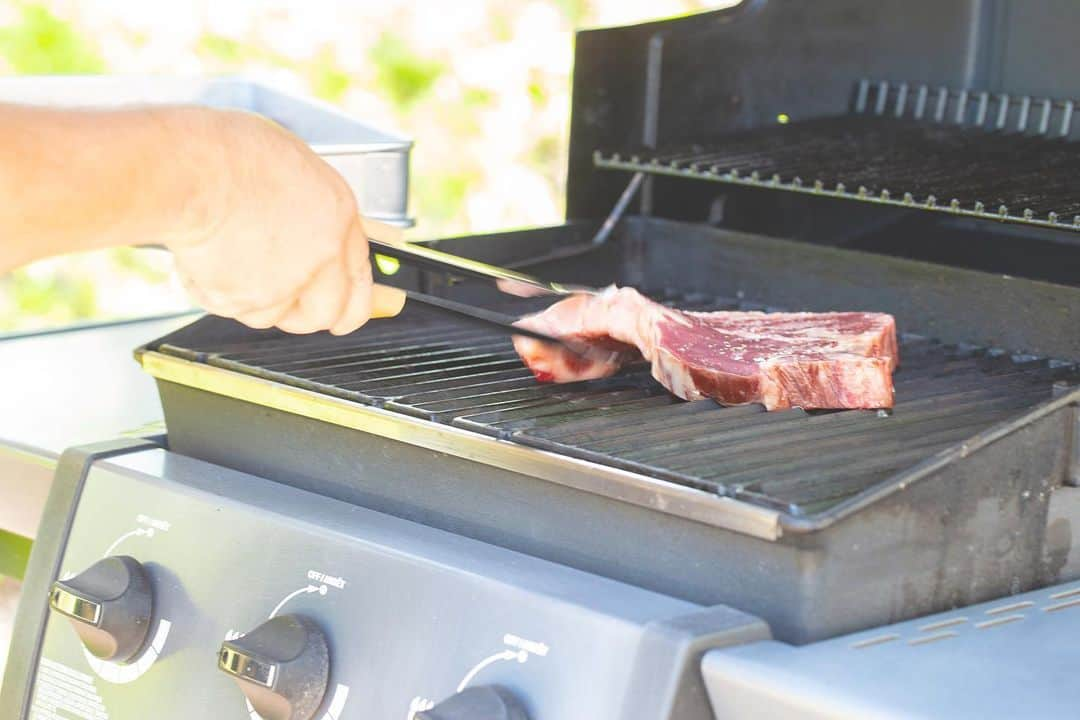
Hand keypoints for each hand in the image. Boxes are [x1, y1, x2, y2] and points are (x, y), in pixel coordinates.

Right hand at [167, 110, 404, 334]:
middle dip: (311, 315)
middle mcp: (322, 254)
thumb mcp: (292, 164)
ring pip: (276, 317)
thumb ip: (313, 207)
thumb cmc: (228, 153)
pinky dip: (216, 293)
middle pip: (330, 313)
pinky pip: (232, 309)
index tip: (353, 310)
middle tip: (292, 307)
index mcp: (339, 214)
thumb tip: (324, 230)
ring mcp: (286, 282)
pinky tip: (205, 259)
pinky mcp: (245, 300)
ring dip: (256, 302)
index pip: (362, 274)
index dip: (356, 298)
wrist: (189, 168)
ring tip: (232, 261)